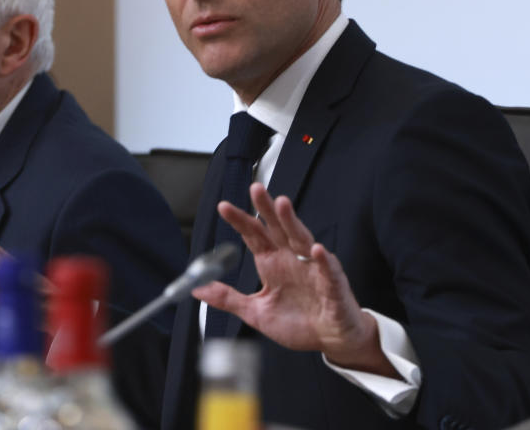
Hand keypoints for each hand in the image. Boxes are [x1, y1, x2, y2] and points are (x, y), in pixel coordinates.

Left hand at [192, 182, 396, 376]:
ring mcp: (313, 269)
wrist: (330, 340)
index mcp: (272, 263)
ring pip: (301, 239)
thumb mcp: (255, 312)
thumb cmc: (298, 323)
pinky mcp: (333, 286)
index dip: (239, 220)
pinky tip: (315, 250)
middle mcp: (291, 259)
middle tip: (256, 189)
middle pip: (277, 228)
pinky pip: (328, 270)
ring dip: (292, 221)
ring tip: (282, 205)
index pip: (253, 235)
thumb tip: (197, 288)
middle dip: (266, 208)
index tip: (223, 207)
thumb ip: (227, 298)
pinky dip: (322, 260)